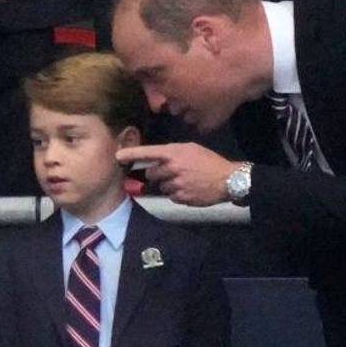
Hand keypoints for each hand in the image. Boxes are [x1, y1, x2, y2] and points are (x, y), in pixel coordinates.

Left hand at [115, 143, 240, 206]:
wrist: (228, 179)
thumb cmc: (209, 161)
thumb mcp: (191, 149)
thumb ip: (173, 153)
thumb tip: (157, 159)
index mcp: (174, 153)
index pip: (148, 152)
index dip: (132, 154)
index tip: (118, 156)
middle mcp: (172, 168)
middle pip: (151, 173)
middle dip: (158, 173)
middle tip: (172, 171)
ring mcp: (176, 184)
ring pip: (161, 186)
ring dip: (168, 184)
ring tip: (185, 180)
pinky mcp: (181, 197)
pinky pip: (171, 196)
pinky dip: (177, 193)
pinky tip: (189, 188)